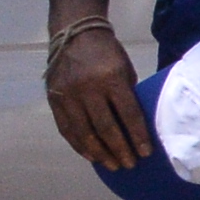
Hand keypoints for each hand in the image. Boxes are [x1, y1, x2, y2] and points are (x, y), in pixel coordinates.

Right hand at [47, 21, 146, 170]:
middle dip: (119, 149)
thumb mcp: (125, 68)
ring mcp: (68, 96)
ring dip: (99, 153)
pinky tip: (91, 155)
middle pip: (106, 128)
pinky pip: (67, 129)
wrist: (74, 34)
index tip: (146, 152)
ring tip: (112, 165)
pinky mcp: (54, 100)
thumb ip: (127, 95)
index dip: (138, 136)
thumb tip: (134, 125)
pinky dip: (79, 145)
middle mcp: (87, 89)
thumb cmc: (107, 53)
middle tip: (130, 164)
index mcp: (111, 79)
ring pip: (84, 133)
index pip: (128, 114)